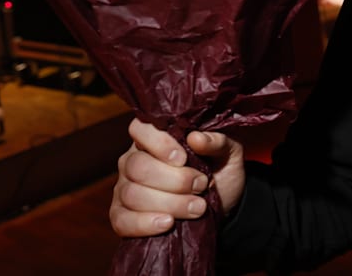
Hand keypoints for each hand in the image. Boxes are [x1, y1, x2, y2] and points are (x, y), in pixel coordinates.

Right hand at [109, 118, 245, 236]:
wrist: (223, 206)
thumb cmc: (220, 172)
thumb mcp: (229, 153)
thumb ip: (218, 141)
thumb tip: (196, 138)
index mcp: (154, 139)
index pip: (139, 128)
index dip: (158, 143)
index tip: (183, 158)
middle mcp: (133, 160)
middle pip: (137, 167)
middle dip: (173, 180)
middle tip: (201, 185)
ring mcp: (124, 189)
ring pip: (132, 194)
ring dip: (169, 203)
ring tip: (197, 207)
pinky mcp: (122, 217)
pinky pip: (122, 221)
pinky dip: (144, 223)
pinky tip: (168, 223)